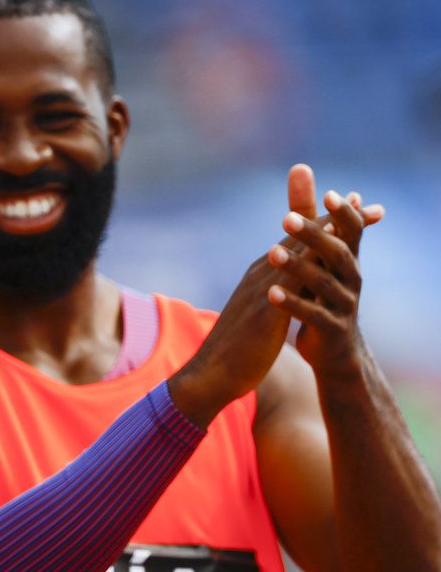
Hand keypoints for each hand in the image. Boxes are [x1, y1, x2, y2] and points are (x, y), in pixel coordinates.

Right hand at [169, 165, 382, 426]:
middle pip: (299, 238)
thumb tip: (301, 286)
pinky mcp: (264, 311)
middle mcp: (261, 274)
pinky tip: (327, 254)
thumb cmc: (239, 348)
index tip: (350, 210)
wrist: (211, 374)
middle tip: (360, 197)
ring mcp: (260, 290)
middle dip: (330, 216)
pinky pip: (288, 283)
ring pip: (294, 252)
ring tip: (347, 211)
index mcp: (262, 275)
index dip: (324, 224)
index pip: (297, 242)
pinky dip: (307, 263)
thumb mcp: (265, 316)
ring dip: (321, 230)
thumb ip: (282, 296)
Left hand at [266, 190, 381, 375]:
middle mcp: (351, 280)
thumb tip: (340, 187)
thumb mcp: (325, 262)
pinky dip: (292, 303)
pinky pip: (311, 315)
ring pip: (322, 283)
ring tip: (271, 253)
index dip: (343, 213)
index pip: (351, 231)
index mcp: (348, 261)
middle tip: (286, 219)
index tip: (329, 193)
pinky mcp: (331, 329)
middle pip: (335, 253)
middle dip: (313, 235)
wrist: (335, 351)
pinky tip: (271, 294)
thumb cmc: (326, 297)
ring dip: (297, 267)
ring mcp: (343, 305)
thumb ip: (322, 225)